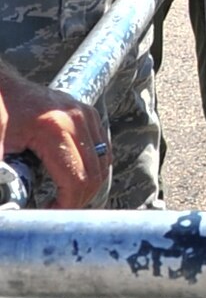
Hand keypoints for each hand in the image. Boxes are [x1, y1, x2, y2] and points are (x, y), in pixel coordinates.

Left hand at [0, 70, 109, 207]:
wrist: (2, 84)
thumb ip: (1, 172)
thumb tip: (6, 207)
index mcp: (56, 129)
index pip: (77, 179)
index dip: (66, 205)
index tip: (48, 214)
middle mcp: (78, 119)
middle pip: (95, 174)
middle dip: (79, 199)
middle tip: (56, 210)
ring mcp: (86, 114)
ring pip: (103, 162)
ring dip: (88, 185)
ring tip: (64, 196)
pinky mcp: (87, 112)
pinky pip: (101, 148)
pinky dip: (93, 167)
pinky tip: (72, 175)